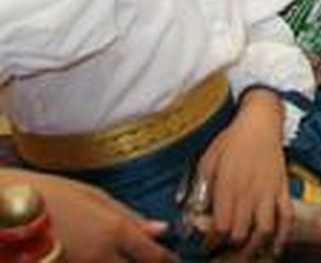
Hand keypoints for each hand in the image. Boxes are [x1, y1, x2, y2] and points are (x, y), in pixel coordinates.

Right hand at [1, 170, 173, 260]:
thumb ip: (130, 216)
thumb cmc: (50, 194)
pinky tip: (98, 257)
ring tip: (117, 254)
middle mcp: (101, 258)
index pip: (155, 257)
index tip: (174, 260)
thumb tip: (162, 230)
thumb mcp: (95, 196)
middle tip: (141, 254)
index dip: (169, 261)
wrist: (5, 209)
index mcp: (115, 232)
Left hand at [195, 90, 290, 255]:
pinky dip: (283, 235)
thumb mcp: (207, 161)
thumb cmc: (231, 140)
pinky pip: (287, 216)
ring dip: (255, 246)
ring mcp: (269, 192)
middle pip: (240, 233)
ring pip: (264, 230)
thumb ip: (200, 188)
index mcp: (228, 186)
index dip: (212, 241)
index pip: (219, 226)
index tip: (206, 245)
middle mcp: (249, 192)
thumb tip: (193, 212)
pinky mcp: (283, 189)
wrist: (261, 122)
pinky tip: (277, 248)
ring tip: (246, 254)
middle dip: (230, 247)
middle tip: (223, 250)